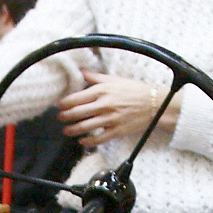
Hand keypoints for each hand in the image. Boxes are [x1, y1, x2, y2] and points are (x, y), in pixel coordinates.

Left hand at [59, 69, 176, 150]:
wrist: (153, 103)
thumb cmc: (134, 89)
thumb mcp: (114, 79)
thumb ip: (95, 76)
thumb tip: (81, 71)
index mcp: (102, 90)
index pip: (76, 98)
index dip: (64, 103)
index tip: (59, 105)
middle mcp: (104, 104)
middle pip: (77, 113)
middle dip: (65, 117)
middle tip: (60, 118)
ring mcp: (110, 119)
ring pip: (85, 127)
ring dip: (73, 130)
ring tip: (67, 131)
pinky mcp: (117, 131)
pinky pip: (99, 139)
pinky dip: (88, 141)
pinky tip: (82, 141)